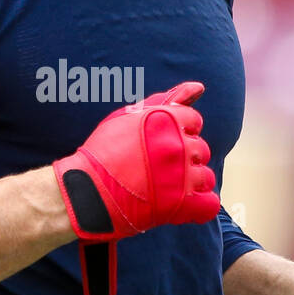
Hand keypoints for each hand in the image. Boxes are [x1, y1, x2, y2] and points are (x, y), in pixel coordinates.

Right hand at [53, 81, 219, 294]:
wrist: (85, 191)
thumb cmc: (103, 152)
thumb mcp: (129, 116)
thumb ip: (167, 99)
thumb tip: (199, 87)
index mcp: (168, 120)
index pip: (194, 122)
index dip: (179, 133)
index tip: (159, 145)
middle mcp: (178, 145)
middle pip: (201, 150)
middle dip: (183, 158)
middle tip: (156, 169)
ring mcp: (181, 176)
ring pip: (205, 177)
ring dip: (190, 183)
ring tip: (165, 188)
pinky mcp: (180, 205)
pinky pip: (208, 205)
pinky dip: (198, 207)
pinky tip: (180, 205)